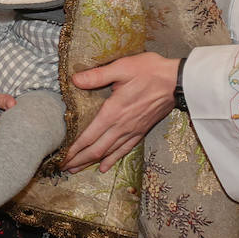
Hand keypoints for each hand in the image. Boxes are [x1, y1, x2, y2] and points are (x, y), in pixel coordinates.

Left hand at [63, 52, 180, 173]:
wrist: (177, 81)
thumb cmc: (149, 71)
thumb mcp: (121, 67)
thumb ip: (97, 76)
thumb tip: (75, 79)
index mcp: (113, 112)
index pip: (89, 136)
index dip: (74, 149)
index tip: (61, 157)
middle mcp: (121, 126)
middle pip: (96, 150)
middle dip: (78, 160)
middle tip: (63, 167)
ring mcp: (132, 131)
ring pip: (108, 153)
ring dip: (91, 162)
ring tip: (76, 169)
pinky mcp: (141, 131)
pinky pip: (124, 150)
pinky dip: (112, 160)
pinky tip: (104, 167)